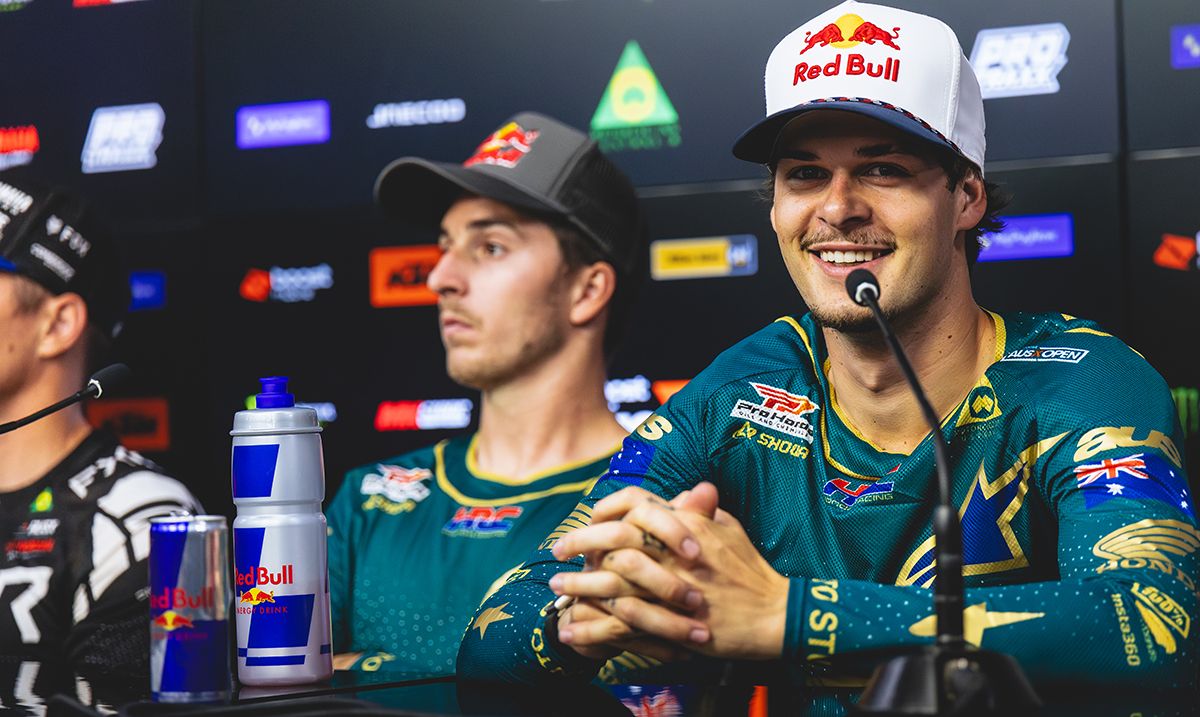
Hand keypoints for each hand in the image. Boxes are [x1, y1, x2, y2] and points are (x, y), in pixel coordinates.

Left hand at [554, 483, 788, 659]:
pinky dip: (592, 627)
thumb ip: (700, 510)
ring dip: (578, 588)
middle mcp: (674, 553)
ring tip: (556, 591)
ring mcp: (672, 589)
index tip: (585, 521)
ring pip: (611, 583)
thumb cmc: (752, 570)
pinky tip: (571, 630)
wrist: (776, 614)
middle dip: (578, 547)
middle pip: (612, 542)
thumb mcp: (729, 527)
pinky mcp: (672, 624)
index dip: (604, 511)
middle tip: (556, 554)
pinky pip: (622, 622)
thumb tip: (681, 494)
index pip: (634, 504)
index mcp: (686, 525)